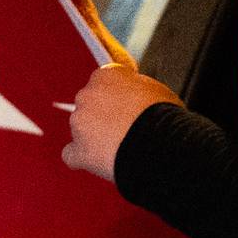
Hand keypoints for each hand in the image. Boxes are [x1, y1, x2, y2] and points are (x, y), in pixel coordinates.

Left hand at [60, 61, 180, 178]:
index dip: (116, 96)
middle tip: (125, 128)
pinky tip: (99, 162)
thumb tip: (134, 93)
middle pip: (89, 104)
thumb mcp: (154, 88)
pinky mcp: (78, 150)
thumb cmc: (164, 116)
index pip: (103, 81)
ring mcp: (79, 123)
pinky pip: (73, 154)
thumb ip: (135, 88)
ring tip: (122, 147)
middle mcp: (87, 95)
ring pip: (81, 128)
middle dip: (103, 115)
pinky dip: (84, 158)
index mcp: (106, 75)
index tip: (125, 105)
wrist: (159, 145)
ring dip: (96, 137)